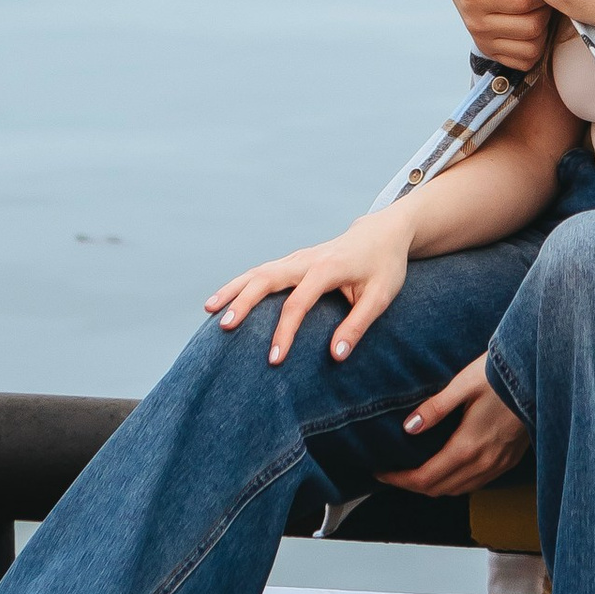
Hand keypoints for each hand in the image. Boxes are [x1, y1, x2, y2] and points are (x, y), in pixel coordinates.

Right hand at [206, 214, 412, 363]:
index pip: (298, 303)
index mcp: (328, 268)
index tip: (274, 359)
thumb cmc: (384, 267)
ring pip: (258, 271)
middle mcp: (306, 259)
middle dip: (243, 302)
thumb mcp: (381, 297)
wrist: (382, 234)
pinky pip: (262, 272)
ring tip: (210, 309)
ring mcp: (297, 258)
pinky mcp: (293, 261)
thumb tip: (336, 356)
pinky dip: (241, 285)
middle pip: (266, 278)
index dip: (284, 332)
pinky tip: (225, 300)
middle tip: (224, 326)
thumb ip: (357, 326)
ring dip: (233, 289)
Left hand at [377, 356, 528, 497]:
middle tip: (392, 473)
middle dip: (411, 485)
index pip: (424, 479)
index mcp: (468, 447)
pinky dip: (456, 483)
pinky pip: (476, 483)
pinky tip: (449, 468)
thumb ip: (435, 408)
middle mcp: (484, 463)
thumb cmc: (503, 375)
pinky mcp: (509, 460)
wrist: (543, 377)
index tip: (381, 472)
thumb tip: (408, 428)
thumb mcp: (463, 384)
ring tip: (415, 473)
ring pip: (458, 490)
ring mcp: (499, 464)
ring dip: (434, 487)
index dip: (399, 480)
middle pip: (439, 490)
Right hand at [444, 0, 547, 73]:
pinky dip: (534, 46)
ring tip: (534, 8)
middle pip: (532, 26)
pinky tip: (529, 24)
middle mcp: (476, 22)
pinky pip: (525, 61)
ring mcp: (482, 40)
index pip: (524, 1)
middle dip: (545, 8)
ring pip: (532, 48)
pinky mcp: (489, 51)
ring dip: (542, 28)